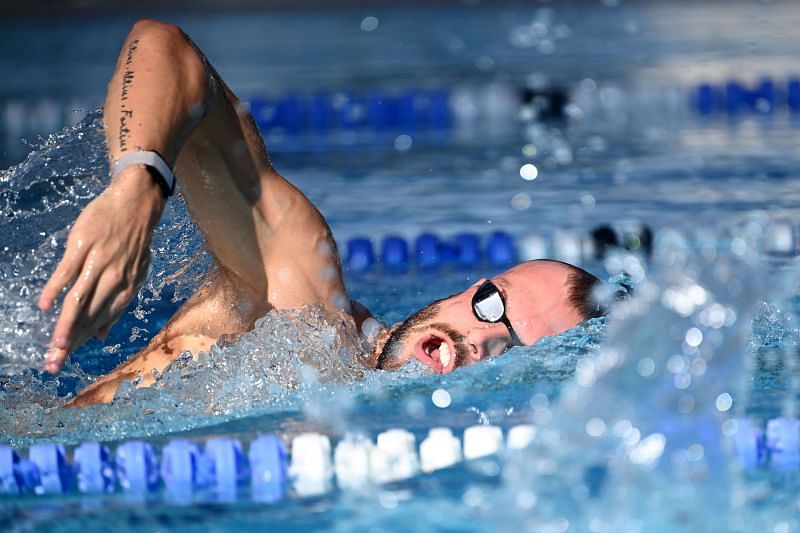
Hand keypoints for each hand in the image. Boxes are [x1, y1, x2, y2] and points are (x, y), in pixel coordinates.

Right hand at [38, 167, 165, 372]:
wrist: (134, 205)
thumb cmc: (133, 242)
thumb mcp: (135, 274)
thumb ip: (118, 305)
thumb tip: (102, 335)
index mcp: (126, 289)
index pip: (100, 322)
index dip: (82, 342)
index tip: (65, 360)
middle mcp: (114, 280)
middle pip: (89, 317)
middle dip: (71, 343)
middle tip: (53, 364)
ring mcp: (98, 264)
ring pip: (80, 301)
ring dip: (67, 325)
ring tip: (55, 345)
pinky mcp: (83, 247)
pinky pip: (67, 273)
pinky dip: (56, 290)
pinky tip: (45, 307)